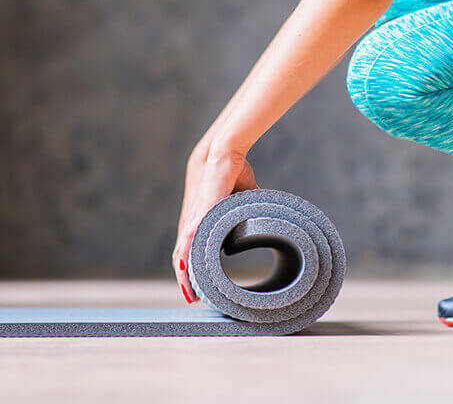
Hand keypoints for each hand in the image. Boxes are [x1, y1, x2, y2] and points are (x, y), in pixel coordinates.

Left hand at [172, 143, 257, 302]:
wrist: (226, 152)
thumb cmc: (232, 171)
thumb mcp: (244, 198)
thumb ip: (251, 209)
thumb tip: (270, 217)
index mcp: (202, 222)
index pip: (192, 251)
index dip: (194, 270)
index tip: (200, 288)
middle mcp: (193, 223)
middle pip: (183, 258)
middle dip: (187, 281)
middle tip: (194, 299)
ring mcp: (194, 218)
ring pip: (182, 253)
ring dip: (184, 276)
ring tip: (189, 294)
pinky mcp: (199, 213)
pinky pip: (188, 239)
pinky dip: (185, 257)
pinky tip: (184, 272)